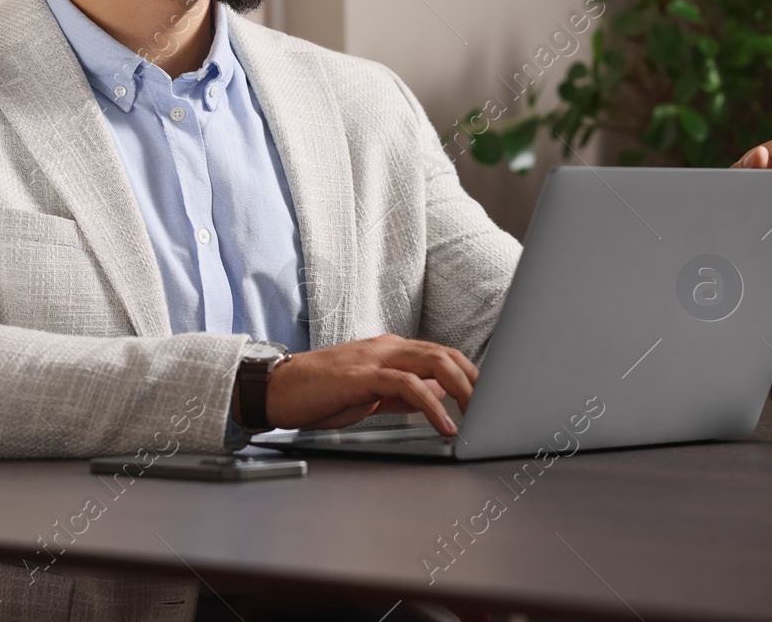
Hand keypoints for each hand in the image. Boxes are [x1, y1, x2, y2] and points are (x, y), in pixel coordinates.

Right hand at [264, 334, 477, 435]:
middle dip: (475, 379)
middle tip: (494, 406)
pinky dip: (432, 405)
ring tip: (477, 413)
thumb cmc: (321, 393)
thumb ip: (405, 393)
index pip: (442, 354)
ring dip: (462, 388)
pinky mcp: (362, 375)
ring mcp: (375, 358)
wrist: (277, 390)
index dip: (470, 373)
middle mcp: (387, 347)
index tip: (490, 396)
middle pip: (445, 354)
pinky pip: (407, 385)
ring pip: (433, 362)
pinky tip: (443, 425)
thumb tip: (439, 397)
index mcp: (391, 350)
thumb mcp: (372, 394)